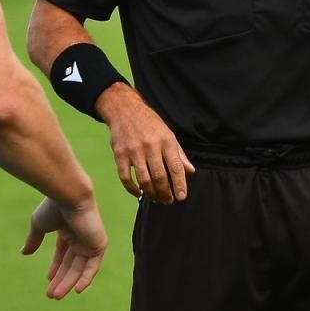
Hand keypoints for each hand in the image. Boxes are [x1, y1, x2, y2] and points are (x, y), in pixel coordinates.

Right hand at [22, 196, 107, 298]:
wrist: (69, 196)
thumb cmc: (53, 207)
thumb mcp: (39, 225)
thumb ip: (33, 240)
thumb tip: (23, 253)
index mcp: (68, 230)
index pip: (63, 253)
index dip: (56, 267)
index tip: (48, 279)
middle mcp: (81, 237)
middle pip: (71, 264)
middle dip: (61, 279)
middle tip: (51, 295)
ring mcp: (90, 241)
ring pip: (80, 268)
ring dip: (68, 282)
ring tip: (56, 295)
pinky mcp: (99, 245)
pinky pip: (93, 267)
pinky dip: (86, 279)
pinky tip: (76, 290)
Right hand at [96, 84, 194, 203]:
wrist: (124, 109)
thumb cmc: (149, 123)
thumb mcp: (168, 134)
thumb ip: (179, 154)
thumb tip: (190, 171)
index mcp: (166, 140)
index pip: (176, 167)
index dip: (179, 184)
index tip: (181, 197)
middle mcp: (150, 146)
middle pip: (159, 177)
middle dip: (165, 193)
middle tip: (167, 201)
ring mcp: (133, 150)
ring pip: (144, 180)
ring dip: (151, 194)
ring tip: (156, 199)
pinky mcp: (119, 154)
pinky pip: (125, 177)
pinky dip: (132, 189)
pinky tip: (138, 193)